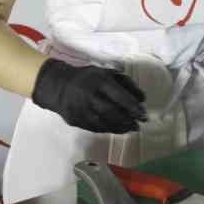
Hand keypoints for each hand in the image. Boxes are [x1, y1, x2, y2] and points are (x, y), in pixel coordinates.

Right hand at [31, 58, 146, 133]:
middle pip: (112, 112)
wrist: (60, 86)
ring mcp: (81, 109)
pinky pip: (95, 128)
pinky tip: (117, 129)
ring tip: (130, 129)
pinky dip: (108, 130)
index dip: (133, 107)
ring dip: (120, 128)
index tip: (144, 115)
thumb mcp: (108, 73)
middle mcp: (90, 95)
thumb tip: (142, 99)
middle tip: (138, 125)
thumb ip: (127, 83)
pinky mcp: (76, 120)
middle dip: (128, 120)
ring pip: (103, 123)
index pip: (120, 96)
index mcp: (100, 81)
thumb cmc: (89, 78)